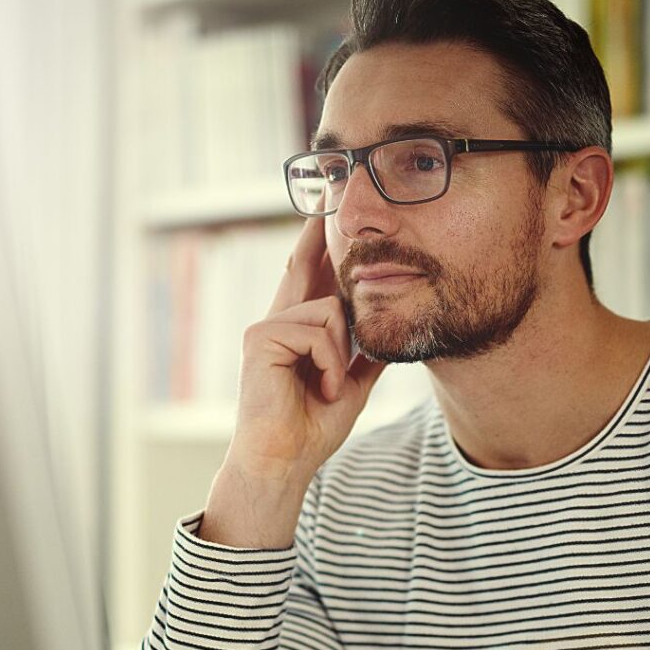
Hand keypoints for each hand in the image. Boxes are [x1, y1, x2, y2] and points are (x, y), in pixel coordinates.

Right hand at [200, 216, 385, 547]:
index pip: (308, 279)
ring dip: (342, 356)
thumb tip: (389, 334)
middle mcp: (277, 322)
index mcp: (297, 333)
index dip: (317, 244)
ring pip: (330, 310)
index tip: (325, 209)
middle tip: (329, 188)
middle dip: (317, 232)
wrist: (284, 462)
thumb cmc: (311, 430)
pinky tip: (323, 388)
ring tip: (330, 389)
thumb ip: (364, 357)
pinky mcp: (260, 338)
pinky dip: (330, 364)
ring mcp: (265, 328)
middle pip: (302, 266)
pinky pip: (317, 330)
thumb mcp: (351, 386)